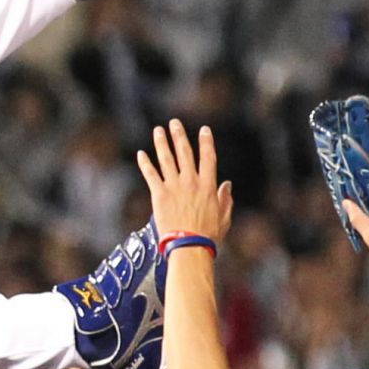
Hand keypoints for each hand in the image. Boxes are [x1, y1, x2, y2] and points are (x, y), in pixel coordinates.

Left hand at [134, 120, 232, 244]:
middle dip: (179, 136)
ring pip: (166, 158)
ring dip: (161, 142)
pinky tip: (141, 154)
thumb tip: (227, 185)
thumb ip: (226, 199)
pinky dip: (145, 163)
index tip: (204, 130)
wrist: (189, 245)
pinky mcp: (159, 194)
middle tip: (174, 123)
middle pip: (184, 152)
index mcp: (208, 186)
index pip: (208, 158)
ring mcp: (174, 186)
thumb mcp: (224, 217)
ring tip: (158, 130)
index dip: (206, 142)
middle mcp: (190, 181)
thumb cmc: (208, 235)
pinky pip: (150, 174)